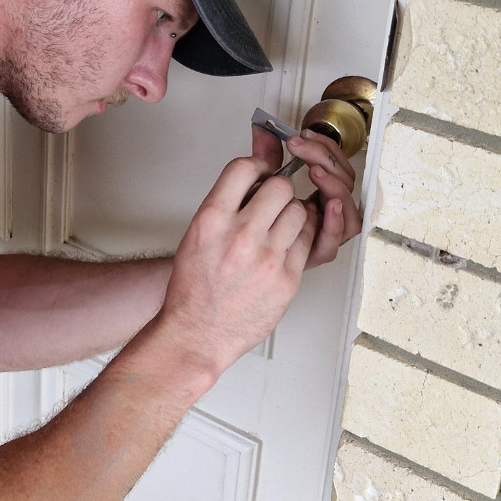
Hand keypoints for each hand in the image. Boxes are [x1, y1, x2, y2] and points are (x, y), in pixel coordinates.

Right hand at [153, 154, 317, 380]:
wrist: (197, 333)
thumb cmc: (193, 290)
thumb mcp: (196, 237)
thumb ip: (223, 206)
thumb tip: (251, 180)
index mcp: (211, 220)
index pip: (243, 168)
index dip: (257, 166)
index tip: (261, 171)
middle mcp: (240, 235)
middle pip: (280, 186)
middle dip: (279, 191)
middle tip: (274, 202)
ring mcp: (267, 258)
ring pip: (299, 211)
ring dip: (293, 214)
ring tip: (280, 226)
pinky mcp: (287, 278)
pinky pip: (308, 240)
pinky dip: (301, 237)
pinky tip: (287, 244)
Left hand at [252, 125, 361, 268]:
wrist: (226, 273)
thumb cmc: (242, 232)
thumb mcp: (253, 189)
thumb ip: (264, 159)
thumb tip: (261, 128)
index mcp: (316, 196)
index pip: (336, 166)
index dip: (325, 147)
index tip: (305, 135)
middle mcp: (323, 215)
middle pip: (345, 182)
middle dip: (325, 157)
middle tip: (301, 146)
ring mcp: (321, 235)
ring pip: (347, 209)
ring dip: (334, 184)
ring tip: (315, 170)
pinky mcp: (313, 256)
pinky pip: (333, 241)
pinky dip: (333, 221)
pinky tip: (326, 203)